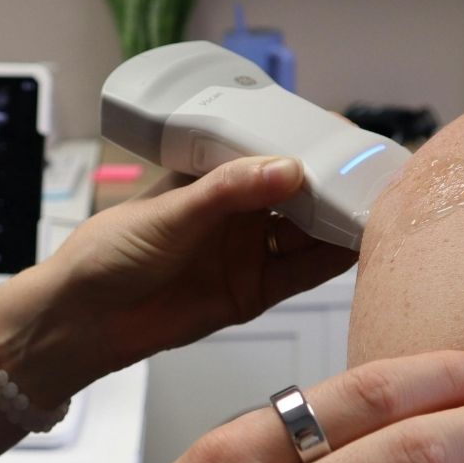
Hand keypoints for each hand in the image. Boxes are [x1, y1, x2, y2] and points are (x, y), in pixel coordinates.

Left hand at [10, 156, 356, 383]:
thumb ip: (229, 192)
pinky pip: (303, 272)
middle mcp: (239, 209)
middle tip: (377, 179)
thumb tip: (287, 169)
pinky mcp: (255, 290)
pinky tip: (358, 246)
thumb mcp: (170, 213)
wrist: (85, 319)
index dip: (313, 146)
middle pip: (303, 192)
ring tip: (378, 212)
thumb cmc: (110, 251)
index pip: (275, 151)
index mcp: (217, 175)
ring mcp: (250, 249)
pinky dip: (332, 260)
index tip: (350, 143)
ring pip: (310, 231)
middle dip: (338, 186)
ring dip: (341, 222)